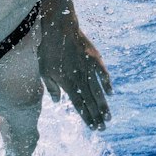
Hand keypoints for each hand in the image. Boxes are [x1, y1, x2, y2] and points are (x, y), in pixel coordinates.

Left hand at [37, 6, 112, 129]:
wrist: (59, 27)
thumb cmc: (48, 49)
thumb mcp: (43, 70)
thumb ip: (51, 87)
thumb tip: (56, 101)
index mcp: (67, 82)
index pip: (79, 105)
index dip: (86, 117)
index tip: (92, 127)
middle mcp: (80, 77)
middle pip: (91, 101)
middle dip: (97, 116)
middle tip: (103, 128)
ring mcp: (89, 68)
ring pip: (98, 91)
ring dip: (104, 105)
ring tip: (109, 117)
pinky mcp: (95, 58)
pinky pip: (103, 73)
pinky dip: (107, 83)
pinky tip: (111, 93)